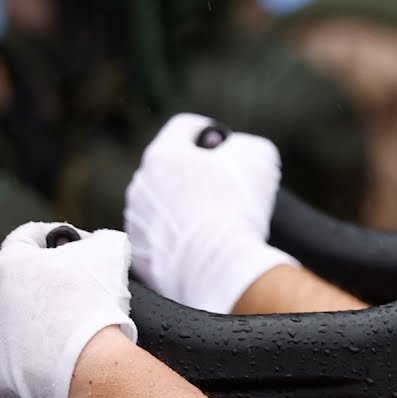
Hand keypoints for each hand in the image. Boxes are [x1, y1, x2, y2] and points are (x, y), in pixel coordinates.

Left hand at [0, 222, 135, 397]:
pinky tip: (66, 355)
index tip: (77, 248)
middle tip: (80, 292)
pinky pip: (23, 358)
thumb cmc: (92, 307)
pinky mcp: (1, 373)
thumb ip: (102, 238)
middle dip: (51, 283)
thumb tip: (100, 242)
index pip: (29, 238)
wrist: (88, 367)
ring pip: (23, 321)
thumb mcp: (110, 251)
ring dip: (45, 319)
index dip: (59, 238)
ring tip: (76, 327)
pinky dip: (42, 355)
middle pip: (25, 282)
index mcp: (10, 263)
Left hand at [125, 113, 297, 313]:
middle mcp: (140, 185)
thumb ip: (245, 143)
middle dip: (196, 175)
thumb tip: (238, 150)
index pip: (185, 127)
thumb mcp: (258, 157)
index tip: (227, 145)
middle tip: (228, 192)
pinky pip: (160, 240)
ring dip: (185, 208)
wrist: (220, 268)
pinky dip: (178, 241)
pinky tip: (202, 249)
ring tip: (216, 225)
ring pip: (163, 206)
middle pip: (171, 169)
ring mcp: (136, 223)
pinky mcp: (140, 257)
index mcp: (163, 154)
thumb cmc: (237, 209)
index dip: (211, 131)